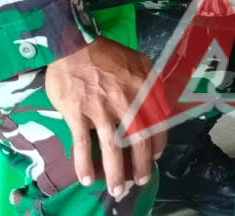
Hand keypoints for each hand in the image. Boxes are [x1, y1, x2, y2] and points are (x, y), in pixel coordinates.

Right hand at [48, 37, 166, 199]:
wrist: (75, 45)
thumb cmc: (107, 54)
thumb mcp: (139, 62)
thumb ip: (151, 84)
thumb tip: (160, 107)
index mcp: (143, 88)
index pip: (156, 123)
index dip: (156, 144)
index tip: (154, 158)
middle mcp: (126, 100)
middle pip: (138, 141)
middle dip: (140, 166)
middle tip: (139, 182)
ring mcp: (101, 108)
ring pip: (113, 148)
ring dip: (115, 173)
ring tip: (117, 190)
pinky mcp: (77, 113)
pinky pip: (83, 144)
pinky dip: (84, 164)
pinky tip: (86, 179)